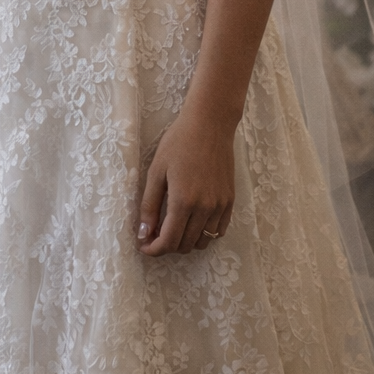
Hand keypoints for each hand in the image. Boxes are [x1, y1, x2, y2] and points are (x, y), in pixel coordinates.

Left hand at [137, 111, 235, 255]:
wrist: (210, 125)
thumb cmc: (178, 143)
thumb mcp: (156, 171)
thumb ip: (150, 205)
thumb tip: (143, 233)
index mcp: (184, 202)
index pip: (169, 241)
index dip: (154, 249)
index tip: (143, 245)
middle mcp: (205, 209)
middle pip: (185, 245)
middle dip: (167, 246)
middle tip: (154, 235)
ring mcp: (220, 207)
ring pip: (203, 241)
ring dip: (186, 242)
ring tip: (172, 228)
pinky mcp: (230, 201)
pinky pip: (218, 231)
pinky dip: (204, 234)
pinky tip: (192, 223)